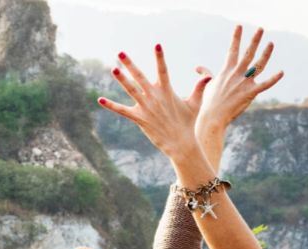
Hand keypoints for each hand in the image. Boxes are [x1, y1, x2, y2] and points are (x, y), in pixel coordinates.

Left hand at [100, 46, 210, 162]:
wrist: (181, 144)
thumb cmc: (188, 123)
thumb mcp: (194, 104)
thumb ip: (198, 89)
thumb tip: (207, 76)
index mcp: (167, 91)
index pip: (163, 70)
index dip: (160, 57)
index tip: (157, 45)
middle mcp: (155, 96)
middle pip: (140, 76)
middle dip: (130, 63)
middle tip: (120, 52)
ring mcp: (146, 107)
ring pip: (131, 90)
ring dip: (121, 79)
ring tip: (113, 69)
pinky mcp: (140, 119)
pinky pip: (122, 110)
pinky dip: (111, 105)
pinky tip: (100, 99)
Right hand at [194, 26, 284, 133]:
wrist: (213, 116)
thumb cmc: (210, 101)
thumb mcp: (208, 84)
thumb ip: (206, 73)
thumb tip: (198, 67)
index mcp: (227, 70)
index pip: (232, 49)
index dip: (236, 37)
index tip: (239, 26)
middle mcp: (236, 73)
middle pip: (247, 53)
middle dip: (254, 40)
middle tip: (261, 29)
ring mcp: (244, 83)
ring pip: (258, 65)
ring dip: (265, 54)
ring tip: (271, 43)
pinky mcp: (250, 93)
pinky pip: (265, 85)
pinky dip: (274, 79)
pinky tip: (281, 72)